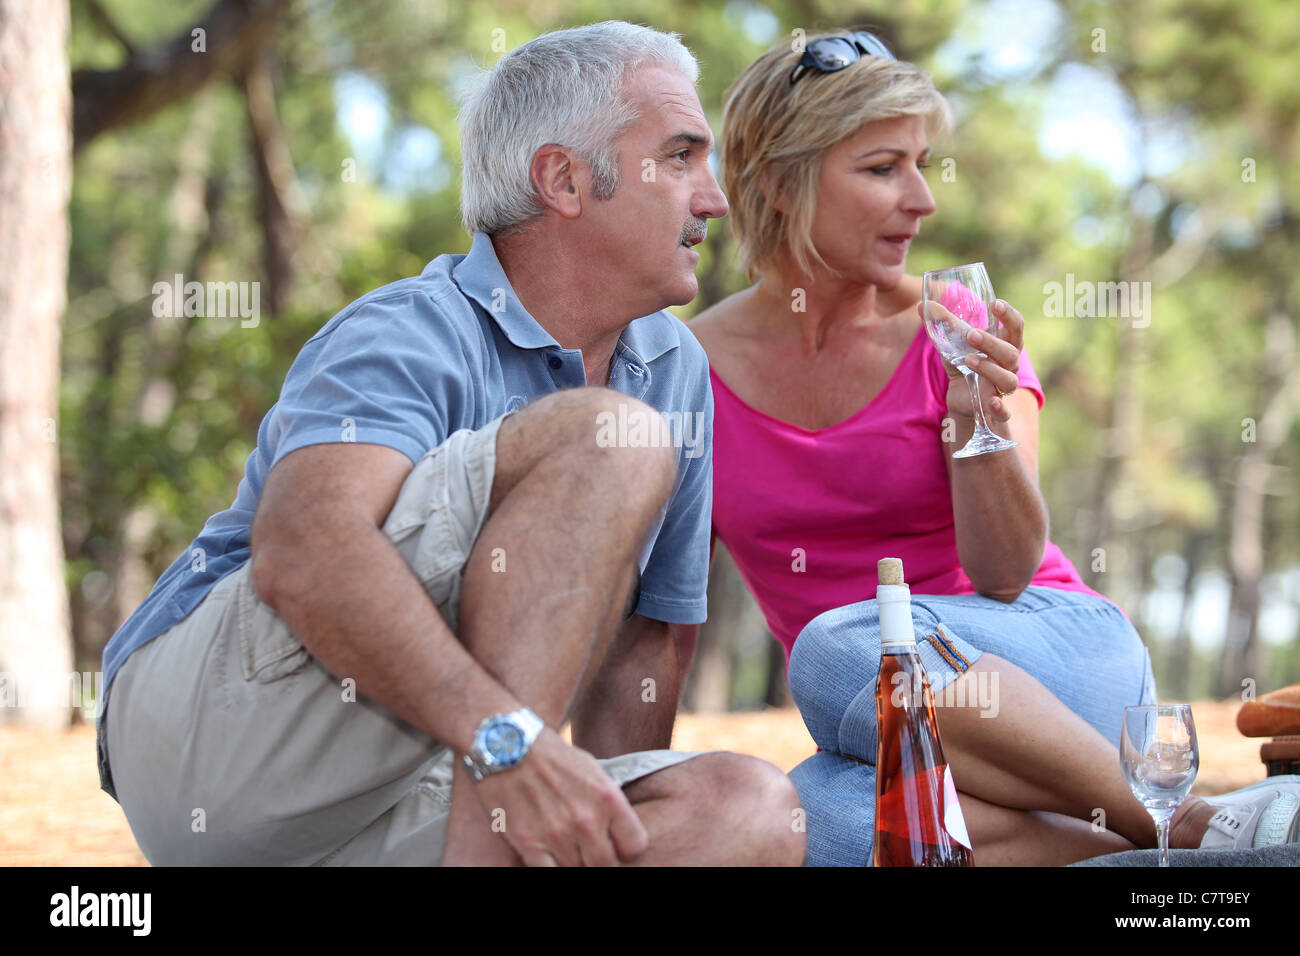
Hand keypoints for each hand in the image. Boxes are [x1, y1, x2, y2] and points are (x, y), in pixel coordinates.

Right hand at [469, 727, 648, 865]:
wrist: (508, 746)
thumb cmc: (553, 758)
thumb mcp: (594, 771)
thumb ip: (609, 805)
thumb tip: (618, 835)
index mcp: (608, 798)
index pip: (635, 845)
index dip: (625, 848)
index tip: (615, 844)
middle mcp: (586, 819)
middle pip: (606, 865)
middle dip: (599, 859)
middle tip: (587, 849)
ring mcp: (557, 834)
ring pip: (576, 871)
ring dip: (573, 862)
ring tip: (565, 847)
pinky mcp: (528, 842)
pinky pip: (547, 874)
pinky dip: (550, 867)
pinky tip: (547, 856)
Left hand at [922, 299, 1024, 421]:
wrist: (964, 398)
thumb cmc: (966, 363)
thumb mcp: (954, 343)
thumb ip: (943, 323)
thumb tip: (922, 305)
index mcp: (1004, 344)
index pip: (1016, 327)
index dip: (1009, 315)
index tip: (996, 303)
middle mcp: (1009, 365)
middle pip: (1010, 352)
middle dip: (991, 342)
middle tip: (970, 334)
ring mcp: (1003, 387)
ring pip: (1008, 379)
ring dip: (990, 369)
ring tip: (968, 360)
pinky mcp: (994, 409)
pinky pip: (1005, 412)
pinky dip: (1000, 408)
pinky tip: (992, 402)